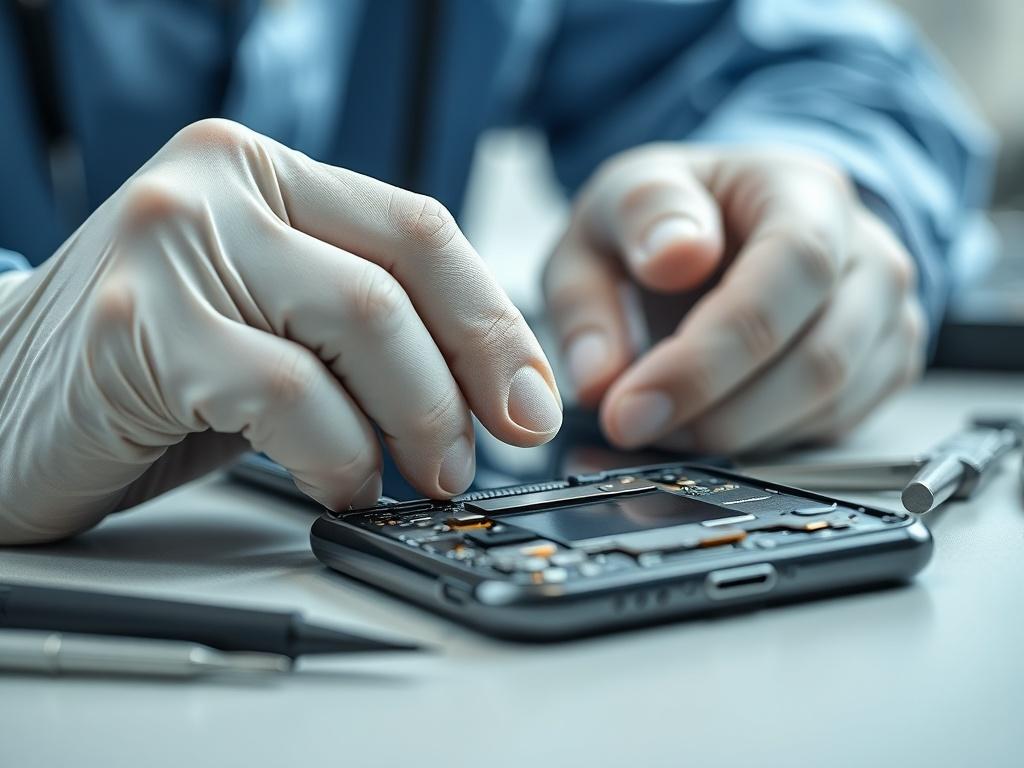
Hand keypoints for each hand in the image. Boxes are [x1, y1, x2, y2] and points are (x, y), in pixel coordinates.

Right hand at [0, 119, 560, 543]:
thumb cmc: (155, 363)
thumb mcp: (272, 316)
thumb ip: (362, 320)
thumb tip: (493, 383)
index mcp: (264, 171)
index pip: (420, 231)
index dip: (494, 324)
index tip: (532, 401)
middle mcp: (217, 184)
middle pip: (398, 279)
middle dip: (464, 385)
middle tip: (474, 459)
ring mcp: (170, 244)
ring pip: (358, 326)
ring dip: (412, 423)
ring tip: (413, 478)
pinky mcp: (134, 325)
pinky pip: (286, 392)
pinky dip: (337, 452)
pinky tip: (340, 483)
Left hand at [543, 144, 924, 453]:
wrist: (724, 227)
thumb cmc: (670, 217)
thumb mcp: (612, 210)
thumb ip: (596, 284)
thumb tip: (602, 372)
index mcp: (804, 189)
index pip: (791, 268)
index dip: (709, 353)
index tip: (628, 403)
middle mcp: (866, 251)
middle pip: (821, 354)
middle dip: (716, 413)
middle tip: (633, 428)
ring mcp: (886, 314)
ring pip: (830, 401)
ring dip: (734, 433)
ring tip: (660, 422)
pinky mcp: (886, 366)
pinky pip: (835, 425)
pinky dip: (762, 442)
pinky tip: (705, 422)